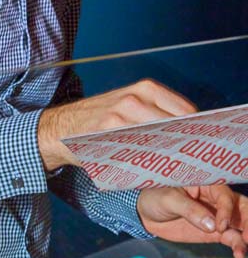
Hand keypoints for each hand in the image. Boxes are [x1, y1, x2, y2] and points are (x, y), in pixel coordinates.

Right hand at [37, 80, 194, 169]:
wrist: (59, 129)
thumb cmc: (98, 121)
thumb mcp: (128, 105)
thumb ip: (156, 114)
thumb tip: (188, 132)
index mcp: (145, 89)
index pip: (186, 111)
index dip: (195, 130)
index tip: (198, 144)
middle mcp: (135, 98)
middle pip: (175, 126)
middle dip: (183, 144)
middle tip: (188, 160)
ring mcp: (121, 115)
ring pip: (159, 140)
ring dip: (168, 154)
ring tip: (172, 166)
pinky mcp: (109, 133)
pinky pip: (138, 151)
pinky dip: (148, 161)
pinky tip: (150, 168)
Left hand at [138, 183, 247, 257]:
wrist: (145, 213)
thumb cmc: (155, 197)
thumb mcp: (168, 199)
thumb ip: (190, 210)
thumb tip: (211, 226)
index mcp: (208, 184)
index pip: (224, 196)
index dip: (225, 210)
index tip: (219, 226)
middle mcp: (217, 199)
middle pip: (241, 207)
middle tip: (247, 236)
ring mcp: (218, 216)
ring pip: (240, 224)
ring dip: (245, 236)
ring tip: (242, 251)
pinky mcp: (214, 232)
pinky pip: (231, 237)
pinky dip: (237, 245)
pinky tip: (239, 254)